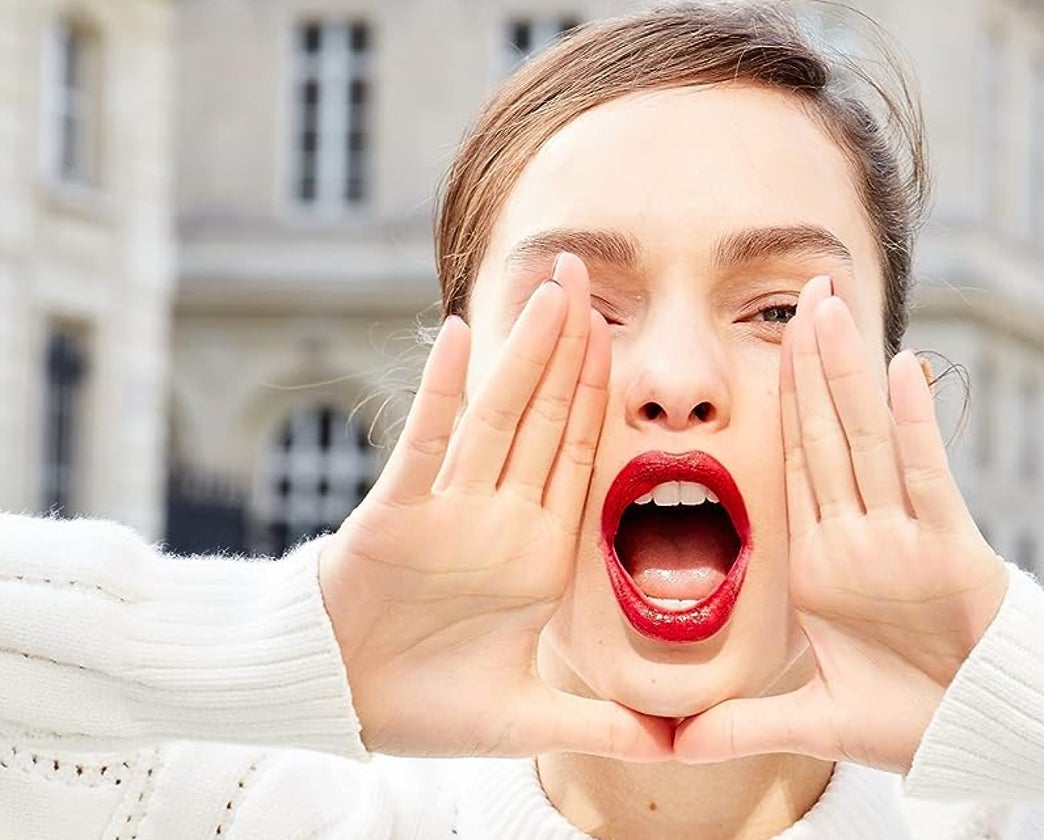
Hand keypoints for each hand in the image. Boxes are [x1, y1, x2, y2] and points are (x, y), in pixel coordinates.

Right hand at [318, 254, 672, 761]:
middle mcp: (497, 519)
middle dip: (569, 350)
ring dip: (523, 355)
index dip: (599, 399)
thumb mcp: (524, 720)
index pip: (576, 458)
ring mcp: (448, 512)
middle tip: (589, 278)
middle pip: (542, 419)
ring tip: (550, 292)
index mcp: (536, 555)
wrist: (341, 704)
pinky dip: (438, 393)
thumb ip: (597, 726)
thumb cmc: (425, 705)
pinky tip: (457, 336)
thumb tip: (671, 750)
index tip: (624, 342)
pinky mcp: (396, 515)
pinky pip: (423, 444)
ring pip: (495, 418)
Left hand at [673, 276, 1007, 773]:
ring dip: (849, 373)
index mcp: (820, 563)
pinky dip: (914, 425)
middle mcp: (858, 538)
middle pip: (826, 434)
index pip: (792, 466)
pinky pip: (926, 477)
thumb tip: (675, 748)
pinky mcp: (950, 550)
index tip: (761, 351)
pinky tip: (903, 369)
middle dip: (811, 364)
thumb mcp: (814, 719)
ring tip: (832, 307)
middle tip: (801, 292)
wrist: (985, 737)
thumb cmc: (911, 720)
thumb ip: (746, 724)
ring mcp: (902, 539)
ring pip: (867, 440)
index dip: (778, 408)